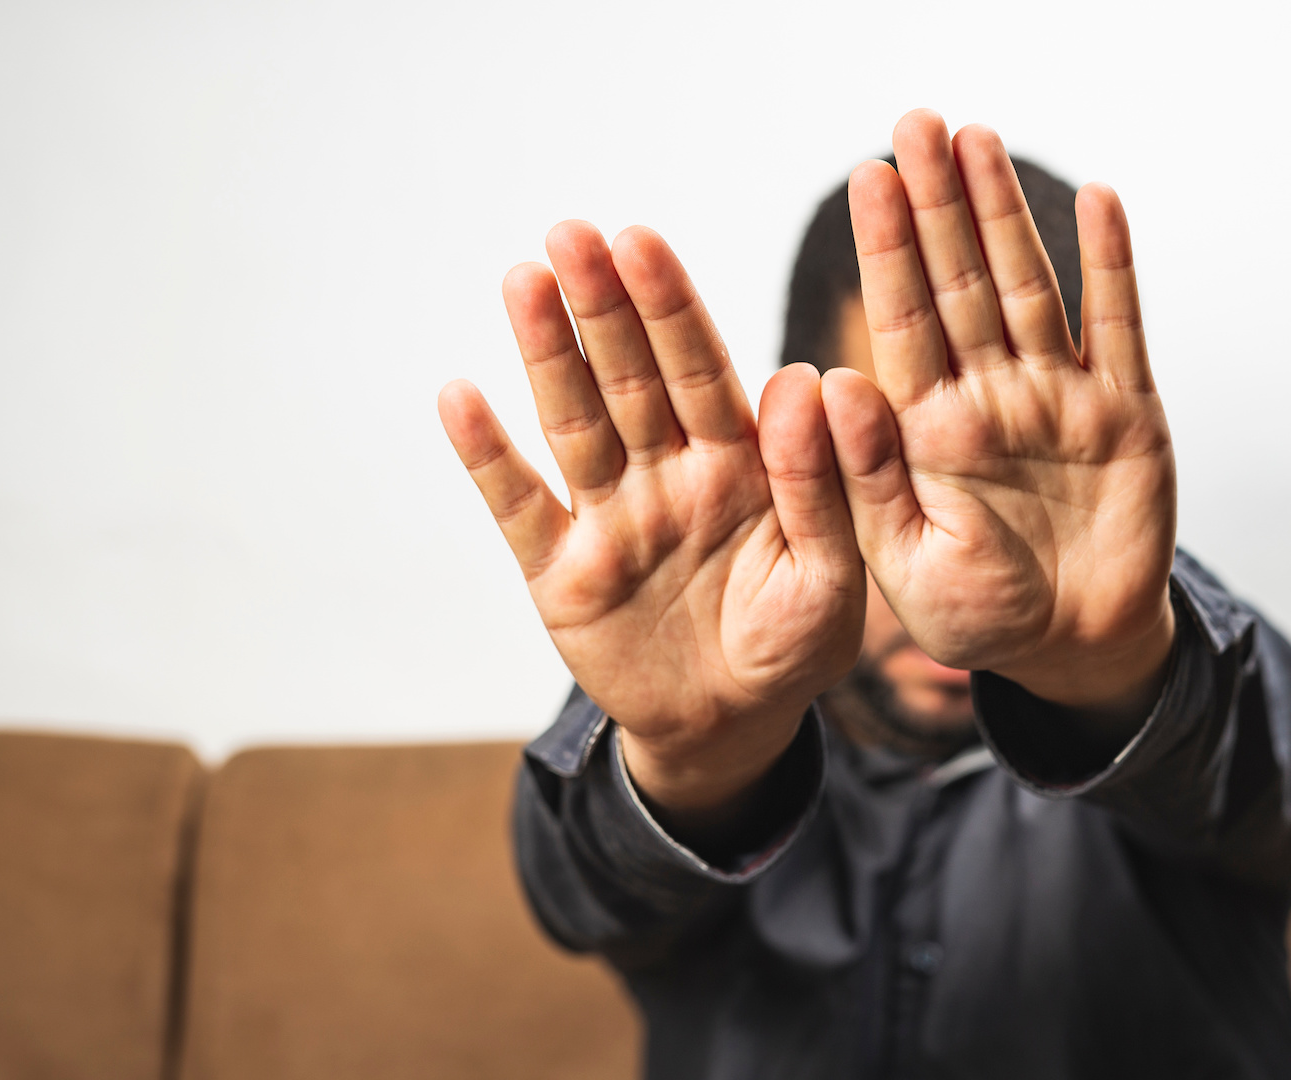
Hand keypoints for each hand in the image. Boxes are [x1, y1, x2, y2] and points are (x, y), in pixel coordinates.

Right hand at [439, 222, 863, 824]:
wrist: (733, 725)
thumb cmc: (793, 643)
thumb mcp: (831, 577)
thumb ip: (820, 483)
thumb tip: (806, 379)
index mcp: (738, 463)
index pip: (701, 369)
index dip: (670, 307)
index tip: (642, 241)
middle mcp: (666, 473)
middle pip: (628, 377)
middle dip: (602, 305)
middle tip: (571, 232)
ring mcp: (609, 516)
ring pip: (573, 422)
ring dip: (546, 354)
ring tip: (521, 280)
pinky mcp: (559, 571)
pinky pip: (519, 508)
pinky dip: (488, 456)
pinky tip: (459, 397)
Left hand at [822, 110, 1178, 713]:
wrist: (1071, 650)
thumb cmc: (977, 615)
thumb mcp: (905, 564)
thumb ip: (867, 477)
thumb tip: (836, 380)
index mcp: (925, 428)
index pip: (903, 320)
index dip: (888, 248)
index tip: (870, 178)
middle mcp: (988, 395)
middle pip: (959, 282)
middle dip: (939, 204)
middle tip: (917, 125)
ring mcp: (1058, 396)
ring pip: (1029, 286)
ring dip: (1007, 214)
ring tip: (980, 140)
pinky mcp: (1125, 411)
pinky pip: (1117, 327)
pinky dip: (1111, 266)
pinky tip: (1097, 201)